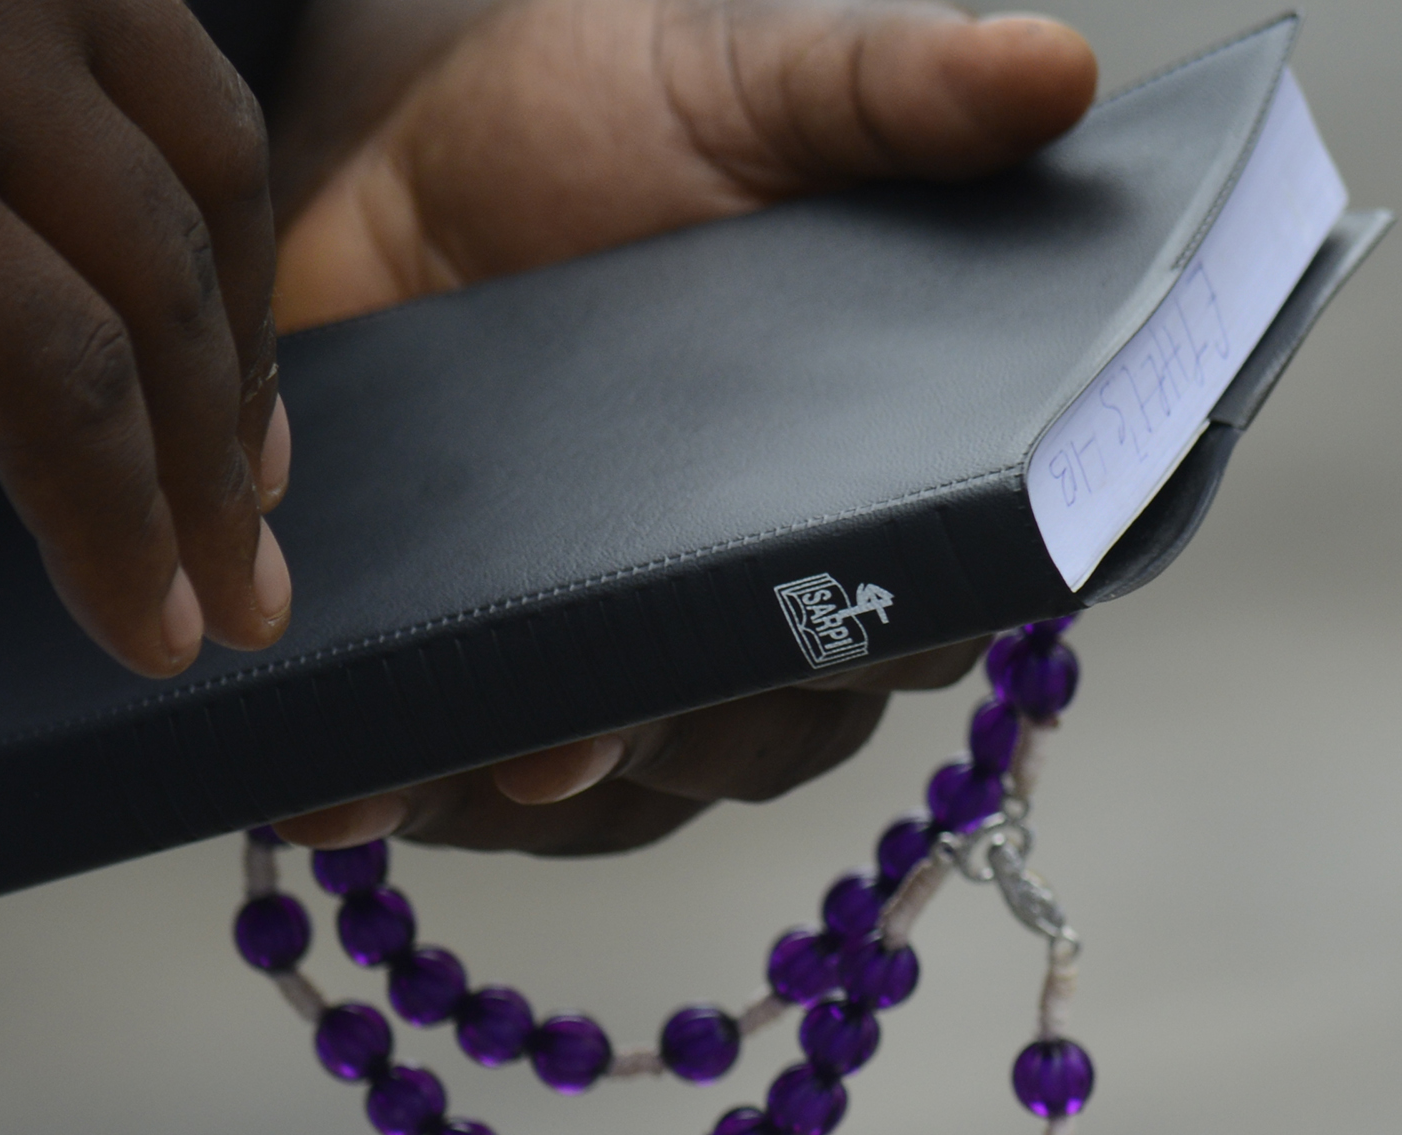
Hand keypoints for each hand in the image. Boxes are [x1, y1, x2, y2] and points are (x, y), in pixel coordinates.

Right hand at [0, 0, 289, 674]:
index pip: (180, 106)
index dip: (235, 270)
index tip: (244, 394)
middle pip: (195, 212)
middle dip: (237, 392)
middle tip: (244, 523)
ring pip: (157, 315)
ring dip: (197, 489)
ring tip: (215, 605)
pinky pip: (64, 395)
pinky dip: (118, 528)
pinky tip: (138, 618)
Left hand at [267, 0, 1093, 852]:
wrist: (419, 138)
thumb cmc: (625, 111)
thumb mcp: (763, 81)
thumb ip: (899, 88)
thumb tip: (1050, 71)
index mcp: (892, 480)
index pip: (930, 610)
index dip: (865, 648)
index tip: (782, 645)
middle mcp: (787, 603)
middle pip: (768, 732)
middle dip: (667, 739)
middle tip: (567, 738)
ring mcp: (649, 663)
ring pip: (633, 793)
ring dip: (535, 794)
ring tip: (436, 772)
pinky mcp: (517, 688)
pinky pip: (494, 793)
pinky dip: (429, 795)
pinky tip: (351, 788)